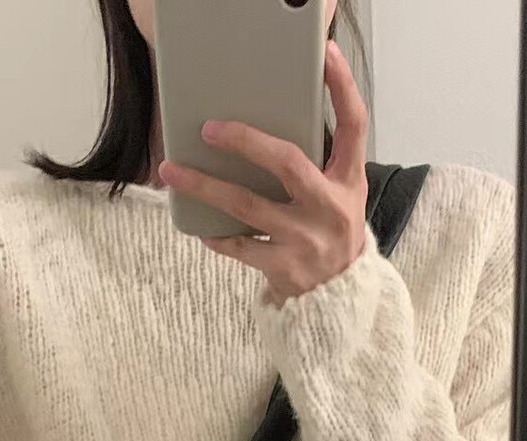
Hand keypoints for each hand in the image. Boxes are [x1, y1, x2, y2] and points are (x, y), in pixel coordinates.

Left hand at [157, 41, 369, 304]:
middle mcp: (329, 207)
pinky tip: (200, 226)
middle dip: (246, 141)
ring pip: (247, 205)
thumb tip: (265, 130)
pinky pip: (239, 246)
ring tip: (172, 171)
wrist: (341, 298)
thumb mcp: (341, 196)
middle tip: (209, 129)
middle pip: (287, 162)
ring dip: (205, 186)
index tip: (327, 56)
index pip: (354, 126)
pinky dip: (217, 235)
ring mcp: (305, 239)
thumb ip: (318, 164)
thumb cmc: (332, 234)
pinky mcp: (284, 267)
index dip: (343, 88)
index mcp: (348, 181)